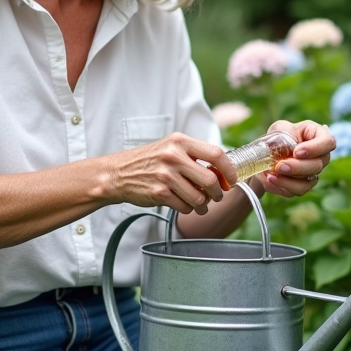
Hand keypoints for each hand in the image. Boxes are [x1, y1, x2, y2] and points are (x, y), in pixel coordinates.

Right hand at [104, 133, 235, 215]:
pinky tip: (182, 204)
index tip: (232, 179)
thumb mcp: (171, 147)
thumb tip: (223, 170)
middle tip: (217, 196)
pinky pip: (185, 207)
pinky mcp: (159, 193)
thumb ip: (194, 155)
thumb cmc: (149, 161)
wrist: (118, 173)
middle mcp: (173, 157)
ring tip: (200, 204)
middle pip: (210, 180)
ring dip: (204, 205)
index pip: (216, 154)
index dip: (229, 169)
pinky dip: (188, 209)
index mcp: (180, 141)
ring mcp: (165, 176)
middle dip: (218, 193)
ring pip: (199, 198)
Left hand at [257, 120, 334, 198]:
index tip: (296, 152)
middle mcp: (321, 156)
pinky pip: (297, 190)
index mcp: (319, 136)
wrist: (268, 153)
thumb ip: (283, 133)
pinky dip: (283, 185)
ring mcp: (313, 172)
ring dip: (289, 180)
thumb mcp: (280, 128)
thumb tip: (282, 147)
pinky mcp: (303, 185)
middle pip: (318, 165)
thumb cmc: (279, 135)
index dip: (315, 148)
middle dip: (298, 167)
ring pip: (309, 182)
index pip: (328, 142)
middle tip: (279, 166)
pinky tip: (270, 179)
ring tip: (271, 175)